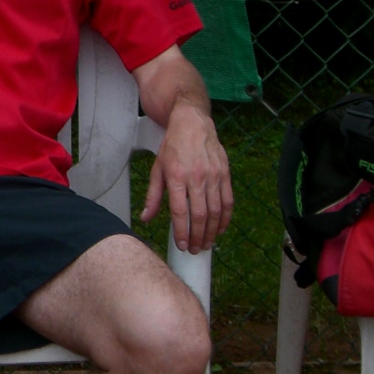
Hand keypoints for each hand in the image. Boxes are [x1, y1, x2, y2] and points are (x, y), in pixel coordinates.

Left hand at [141, 102, 232, 253]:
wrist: (193, 123)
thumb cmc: (172, 147)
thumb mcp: (157, 169)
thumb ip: (153, 196)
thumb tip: (146, 218)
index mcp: (177, 177)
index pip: (181, 212)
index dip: (182, 232)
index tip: (181, 245)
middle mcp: (197, 177)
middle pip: (200, 215)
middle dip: (198, 237)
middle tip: (194, 249)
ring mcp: (214, 175)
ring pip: (216, 211)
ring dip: (212, 231)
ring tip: (206, 244)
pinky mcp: (225, 173)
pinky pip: (228, 201)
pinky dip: (225, 218)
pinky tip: (220, 229)